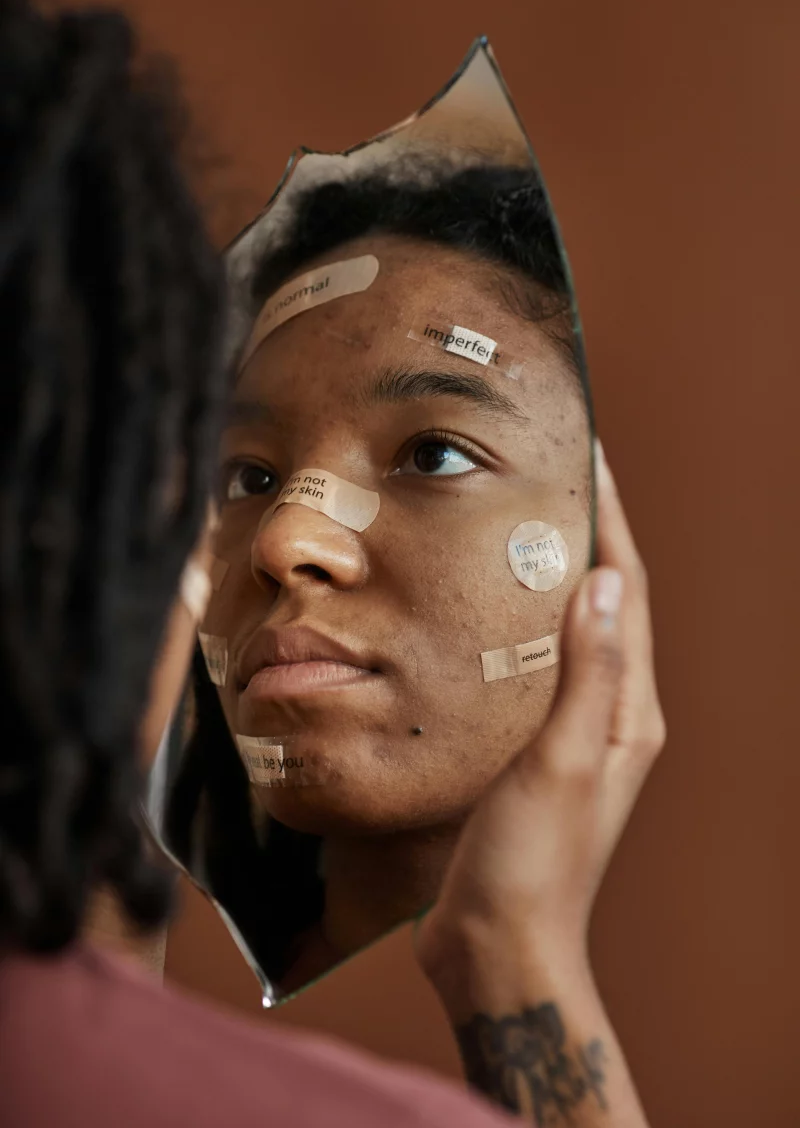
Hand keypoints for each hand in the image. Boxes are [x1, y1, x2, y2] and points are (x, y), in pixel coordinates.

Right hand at [415, 443, 663, 1124]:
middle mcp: (607, 716)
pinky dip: (511, 624)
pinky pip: (527, 666)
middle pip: (602, 604)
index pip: (627, 594)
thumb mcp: (561, 762)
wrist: (497, 947)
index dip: (612, 523)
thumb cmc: (533, 864)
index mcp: (628, 712)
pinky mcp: (528, 751)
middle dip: (583, 537)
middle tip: (543, 478)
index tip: (588, 459)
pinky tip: (475, 610)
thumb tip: (606, 582)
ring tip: (510, 525)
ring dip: (547, 576)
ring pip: (563, 632)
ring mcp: (568, 733)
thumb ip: (587, 674)